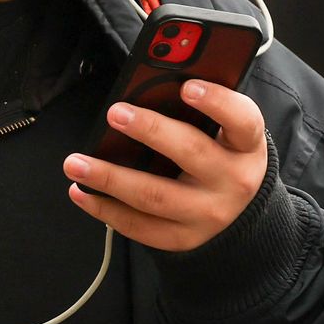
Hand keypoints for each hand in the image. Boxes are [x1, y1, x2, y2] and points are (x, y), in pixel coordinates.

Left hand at [63, 82, 268, 252]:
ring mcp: (208, 214)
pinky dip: (106, 210)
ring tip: (76, 163)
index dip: (217, 102)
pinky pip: (140, 227)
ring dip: (110, 178)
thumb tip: (153, 86)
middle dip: (150, 130)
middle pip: (191, 153)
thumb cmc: (226, 158)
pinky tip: (82, 192)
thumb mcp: (230, 133)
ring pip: (154, 195)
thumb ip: (203, 110)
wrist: (241, 214)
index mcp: (247, 146)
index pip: (242, 120)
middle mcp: (233, 181)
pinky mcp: (183, 238)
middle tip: (115, 113)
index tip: (187, 86)